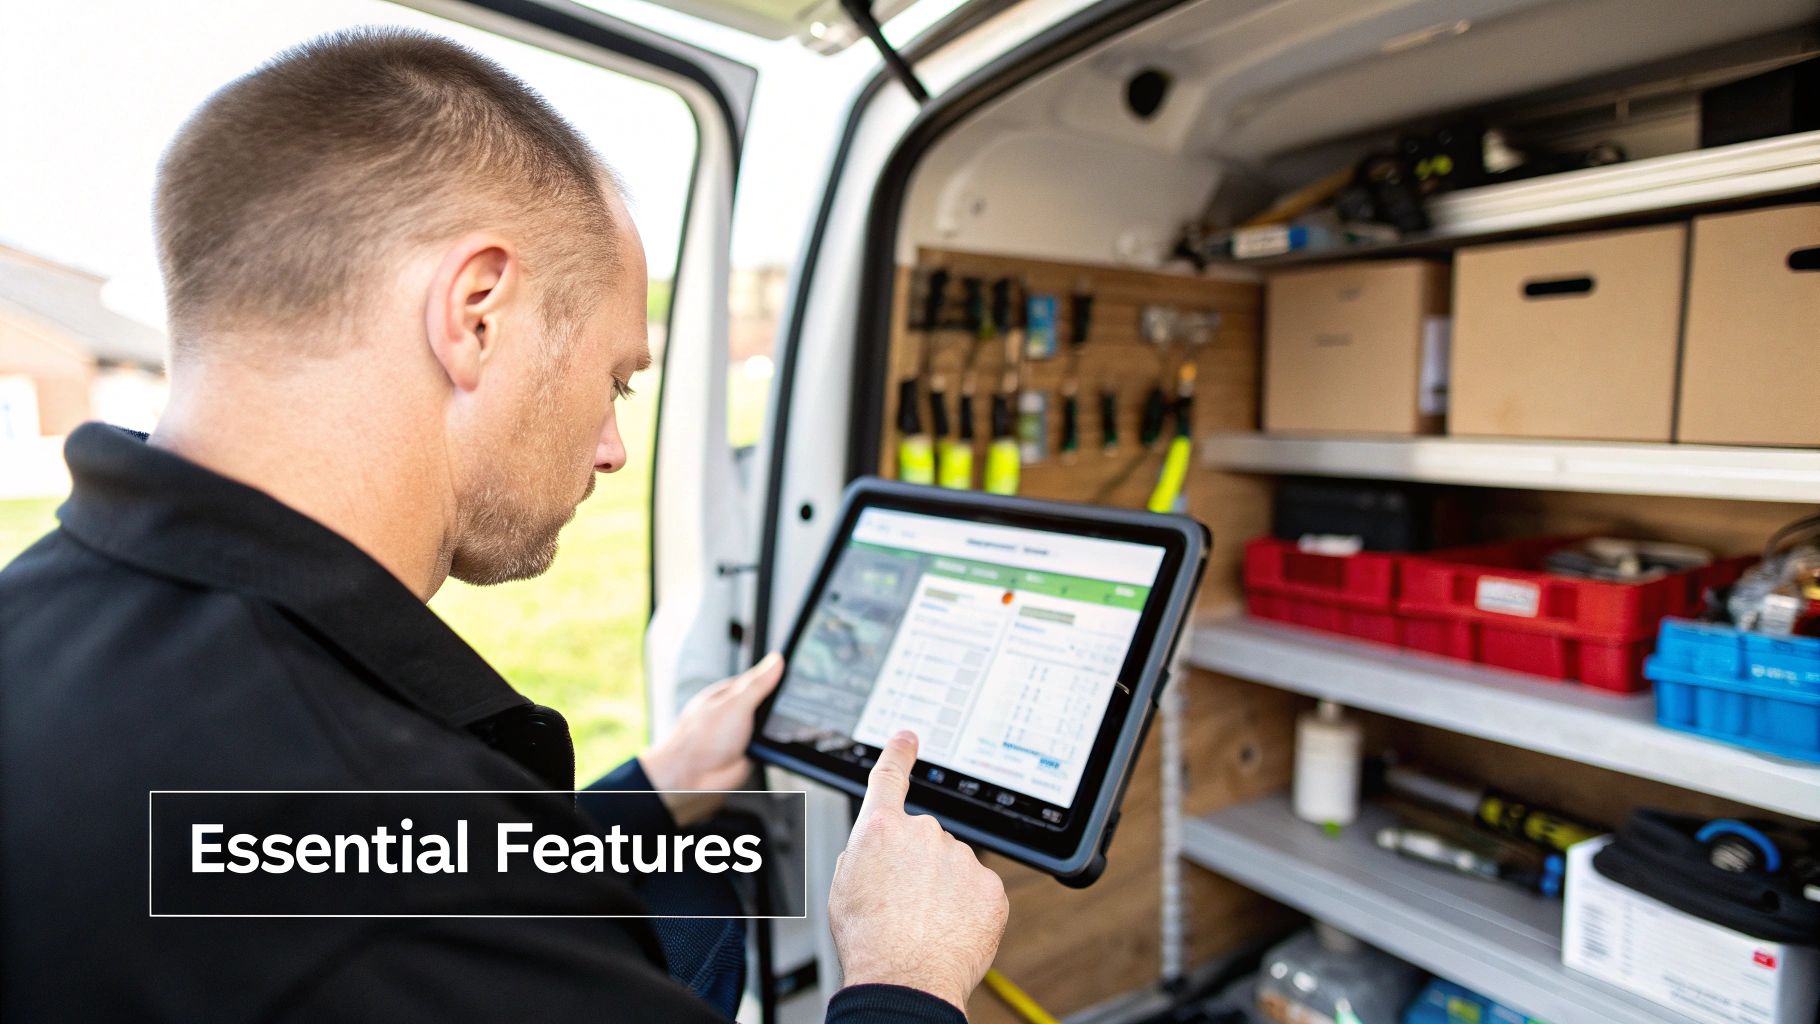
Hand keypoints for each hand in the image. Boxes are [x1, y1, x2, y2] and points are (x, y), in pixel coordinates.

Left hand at [639, 652, 782, 822]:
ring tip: (782, 729)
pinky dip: (778, 747)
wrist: (693, 779)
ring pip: (775, 725)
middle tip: (794, 706)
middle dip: (782, 706)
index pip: (762, 678)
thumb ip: (757, 684)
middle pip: (771, 702)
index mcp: (731, 694)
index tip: (799, 674)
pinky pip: (774, 746)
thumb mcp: (734, 704)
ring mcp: (745, 732)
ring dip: (780, 729)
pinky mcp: (752, 752)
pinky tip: (778, 745)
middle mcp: (738, 712)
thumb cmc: (700, 739)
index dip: (780, 676)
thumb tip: (775, 661)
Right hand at [829, 731, 1008, 1012]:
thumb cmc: (869, 941)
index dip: (899, 754)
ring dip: (942, 890)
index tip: (908, 738)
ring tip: (924, 925)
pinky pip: (978, 891)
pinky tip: (949, 931)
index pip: (889, 779)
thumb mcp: (842, 888)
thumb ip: (861, 856)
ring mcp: (960, 858)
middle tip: (904, 905)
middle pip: (924, 841)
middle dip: (917, 866)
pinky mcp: (989, 885)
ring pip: (953, 867)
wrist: (906, 978)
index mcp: (880, 830)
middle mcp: (923, 833)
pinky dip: (967, 909)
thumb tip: (876, 853)